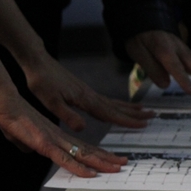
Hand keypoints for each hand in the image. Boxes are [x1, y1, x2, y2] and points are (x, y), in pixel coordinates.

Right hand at [0, 91, 127, 177]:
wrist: (5, 104)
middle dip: (107, 158)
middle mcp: (61, 139)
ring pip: (82, 155)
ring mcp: (54, 141)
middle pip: (88, 151)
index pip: (83, 148)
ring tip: (118, 167)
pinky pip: (65, 159)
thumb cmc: (12, 118)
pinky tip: (91, 174)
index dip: (99, 155)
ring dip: (101, 163)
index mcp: (58, 137)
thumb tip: (29, 152)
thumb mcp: (22, 137)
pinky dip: (79, 168)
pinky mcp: (45, 144)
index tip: (112, 160)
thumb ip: (29, 145)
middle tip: (124, 163)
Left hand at [22, 53, 152, 131]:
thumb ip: (66, 115)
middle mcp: (91, 96)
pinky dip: (117, 105)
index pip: (111, 113)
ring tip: (145, 111)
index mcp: (86, 100)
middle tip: (153, 116)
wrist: (38, 62)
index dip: (127, 121)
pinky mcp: (84, 91)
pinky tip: (120, 107)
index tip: (143, 125)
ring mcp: (89, 92)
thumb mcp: (51, 101)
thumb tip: (82, 128)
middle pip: (118, 107)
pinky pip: (106, 101)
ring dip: (130, 108)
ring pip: (114, 103)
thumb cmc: (42, 81)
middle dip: (135, 114)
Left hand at [125, 30, 190, 94]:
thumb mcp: (137, 51)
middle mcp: (177, 49)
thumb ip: (151, 68)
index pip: (175, 66)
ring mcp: (184, 49)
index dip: (184, 79)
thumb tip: (165, 84)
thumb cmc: (140, 37)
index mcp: (163, 49)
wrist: (145, 18)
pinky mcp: (186, 51)